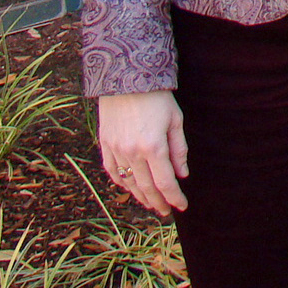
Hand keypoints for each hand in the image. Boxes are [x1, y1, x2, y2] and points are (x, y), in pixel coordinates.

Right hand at [97, 91, 189, 215]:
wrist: (125, 76)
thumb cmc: (157, 96)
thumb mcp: (175, 120)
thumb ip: (179, 150)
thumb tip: (181, 175)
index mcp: (154, 147)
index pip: (166, 183)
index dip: (175, 198)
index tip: (182, 206)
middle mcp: (133, 153)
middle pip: (147, 188)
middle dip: (159, 202)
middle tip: (166, 211)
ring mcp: (116, 150)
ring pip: (129, 183)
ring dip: (141, 197)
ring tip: (151, 203)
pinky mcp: (105, 144)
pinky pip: (113, 172)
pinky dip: (122, 183)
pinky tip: (131, 188)